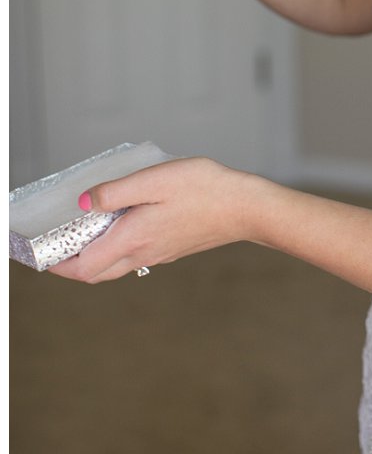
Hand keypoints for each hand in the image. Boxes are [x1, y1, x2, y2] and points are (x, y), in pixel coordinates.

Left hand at [49, 158, 260, 282]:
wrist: (246, 208)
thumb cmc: (205, 189)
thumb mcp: (155, 180)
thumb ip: (116, 192)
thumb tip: (84, 202)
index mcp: (132, 239)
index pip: (83, 268)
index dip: (58, 265)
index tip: (42, 254)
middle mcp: (143, 253)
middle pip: (97, 273)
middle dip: (72, 266)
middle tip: (58, 247)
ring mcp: (160, 253)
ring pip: (115, 266)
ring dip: (94, 257)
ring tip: (86, 231)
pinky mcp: (173, 248)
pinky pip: (135, 255)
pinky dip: (117, 247)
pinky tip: (124, 222)